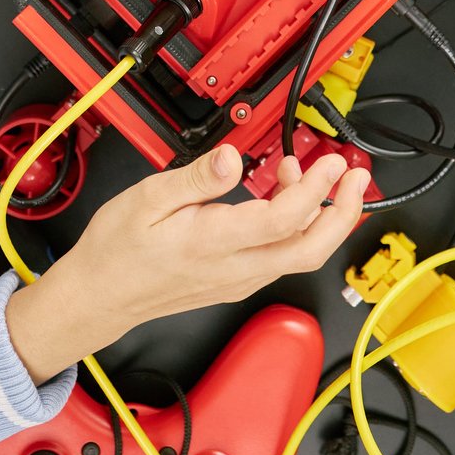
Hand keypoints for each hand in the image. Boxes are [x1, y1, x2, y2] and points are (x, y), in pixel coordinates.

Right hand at [5, 145, 365, 378]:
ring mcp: (239, 279)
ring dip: (319, 216)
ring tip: (310, 173)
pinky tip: (282, 196)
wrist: (99, 296)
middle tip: (355, 177)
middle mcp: (236, 269)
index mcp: (215, 243)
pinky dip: (295, 226)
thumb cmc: (118, 249)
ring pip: (299, 255)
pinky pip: (280, 256)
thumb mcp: (148, 199)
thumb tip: (232, 158)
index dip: (317, 189)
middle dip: (343, 213)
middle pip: (310, 250)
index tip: (332, 162)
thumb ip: (196, 179)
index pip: (285, 221)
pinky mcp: (236, 281)